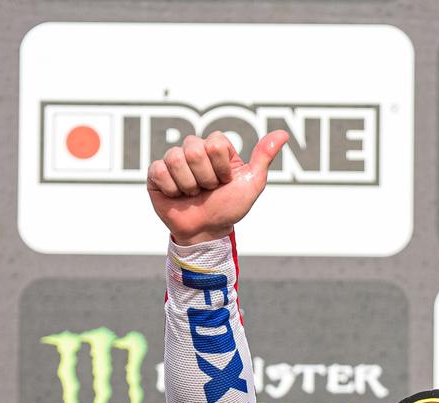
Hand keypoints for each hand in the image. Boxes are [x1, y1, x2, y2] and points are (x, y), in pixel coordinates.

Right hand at [147, 130, 288, 245]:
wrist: (207, 232)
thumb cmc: (229, 207)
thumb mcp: (252, 183)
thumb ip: (263, 158)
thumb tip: (283, 134)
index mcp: (216, 147)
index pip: (215, 143)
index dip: (221, 168)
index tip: (224, 181)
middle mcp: (194, 149)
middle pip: (194, 149)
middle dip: (205, 178)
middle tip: (208, 189)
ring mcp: (173, 160)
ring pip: (176, 159)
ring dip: (189, 185)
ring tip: (193, 194)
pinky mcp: (156, 173)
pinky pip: (159, 171)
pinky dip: (172, 189)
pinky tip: (177, 195)